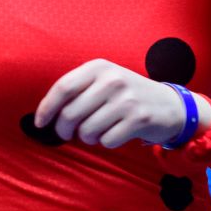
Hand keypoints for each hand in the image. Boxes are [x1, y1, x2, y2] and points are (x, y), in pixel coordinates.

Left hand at [34, 59, 190, 148]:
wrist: (170, 105)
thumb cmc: (127, 95)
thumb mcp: (104, 81)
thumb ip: (78, 91)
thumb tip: (46, 115)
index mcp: (100, 67)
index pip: (63, 87)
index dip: (46, 108)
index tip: (40, 123)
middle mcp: (113, 79)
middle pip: (70, 113)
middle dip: (64, 130)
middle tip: (69, 134)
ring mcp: (127, 99)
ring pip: (87, 131)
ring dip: (88, 137)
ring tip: (99, 130)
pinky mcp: (139, 119)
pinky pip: (107, 141)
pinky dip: (107, 142)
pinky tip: (117, 133)